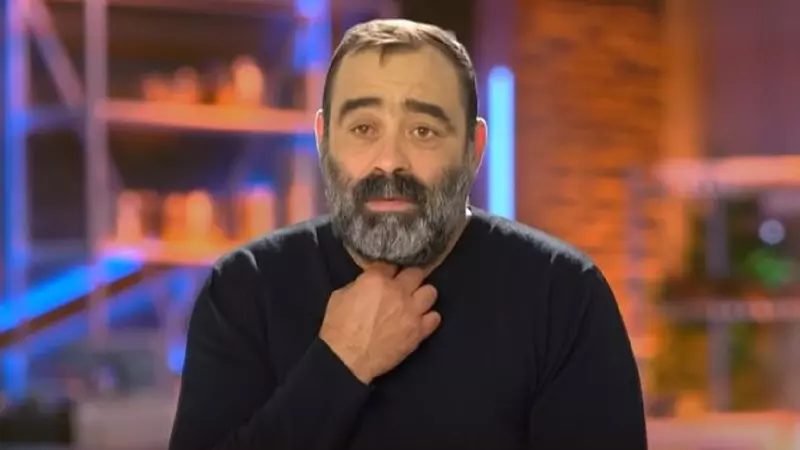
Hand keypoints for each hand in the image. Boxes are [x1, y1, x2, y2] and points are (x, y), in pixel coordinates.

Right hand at [319, 263, 440, 383]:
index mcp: (376, 280)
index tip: (386, 277)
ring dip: (422, 296)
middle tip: (403, 287)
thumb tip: (368, 285)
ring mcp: (411, 311)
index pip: (390, 264)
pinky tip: (419, 322)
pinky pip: (435, 318)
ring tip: (414, 304)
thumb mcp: (339, 296)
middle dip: (409, 278)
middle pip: (416, 273)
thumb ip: (359, 285)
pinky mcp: (419, 331)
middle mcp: (398, 291)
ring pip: (431, 292)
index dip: (388, 271)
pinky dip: (428, 318)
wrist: (346, 360)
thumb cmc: (338, 328)